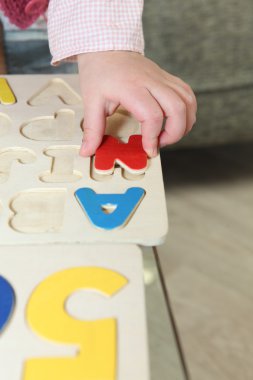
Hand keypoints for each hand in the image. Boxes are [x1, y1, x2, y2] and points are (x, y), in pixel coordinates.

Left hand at [78, 51, 196, 156]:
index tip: (148, 149)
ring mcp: (162, 79)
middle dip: (174, 133)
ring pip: (188, 101)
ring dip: (184, 123)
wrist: (106, 46)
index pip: (152, 115)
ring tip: (168, 135)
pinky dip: (187, 111)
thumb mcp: (91, 101)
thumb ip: (92, 129)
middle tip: (160, 144)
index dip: (153, 137)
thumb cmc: (99, 72)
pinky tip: (176, 121)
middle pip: (178, 108)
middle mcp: (151, 81)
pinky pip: (187, 94)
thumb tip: (87, 151)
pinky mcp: (167, 79)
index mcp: (131, 87)